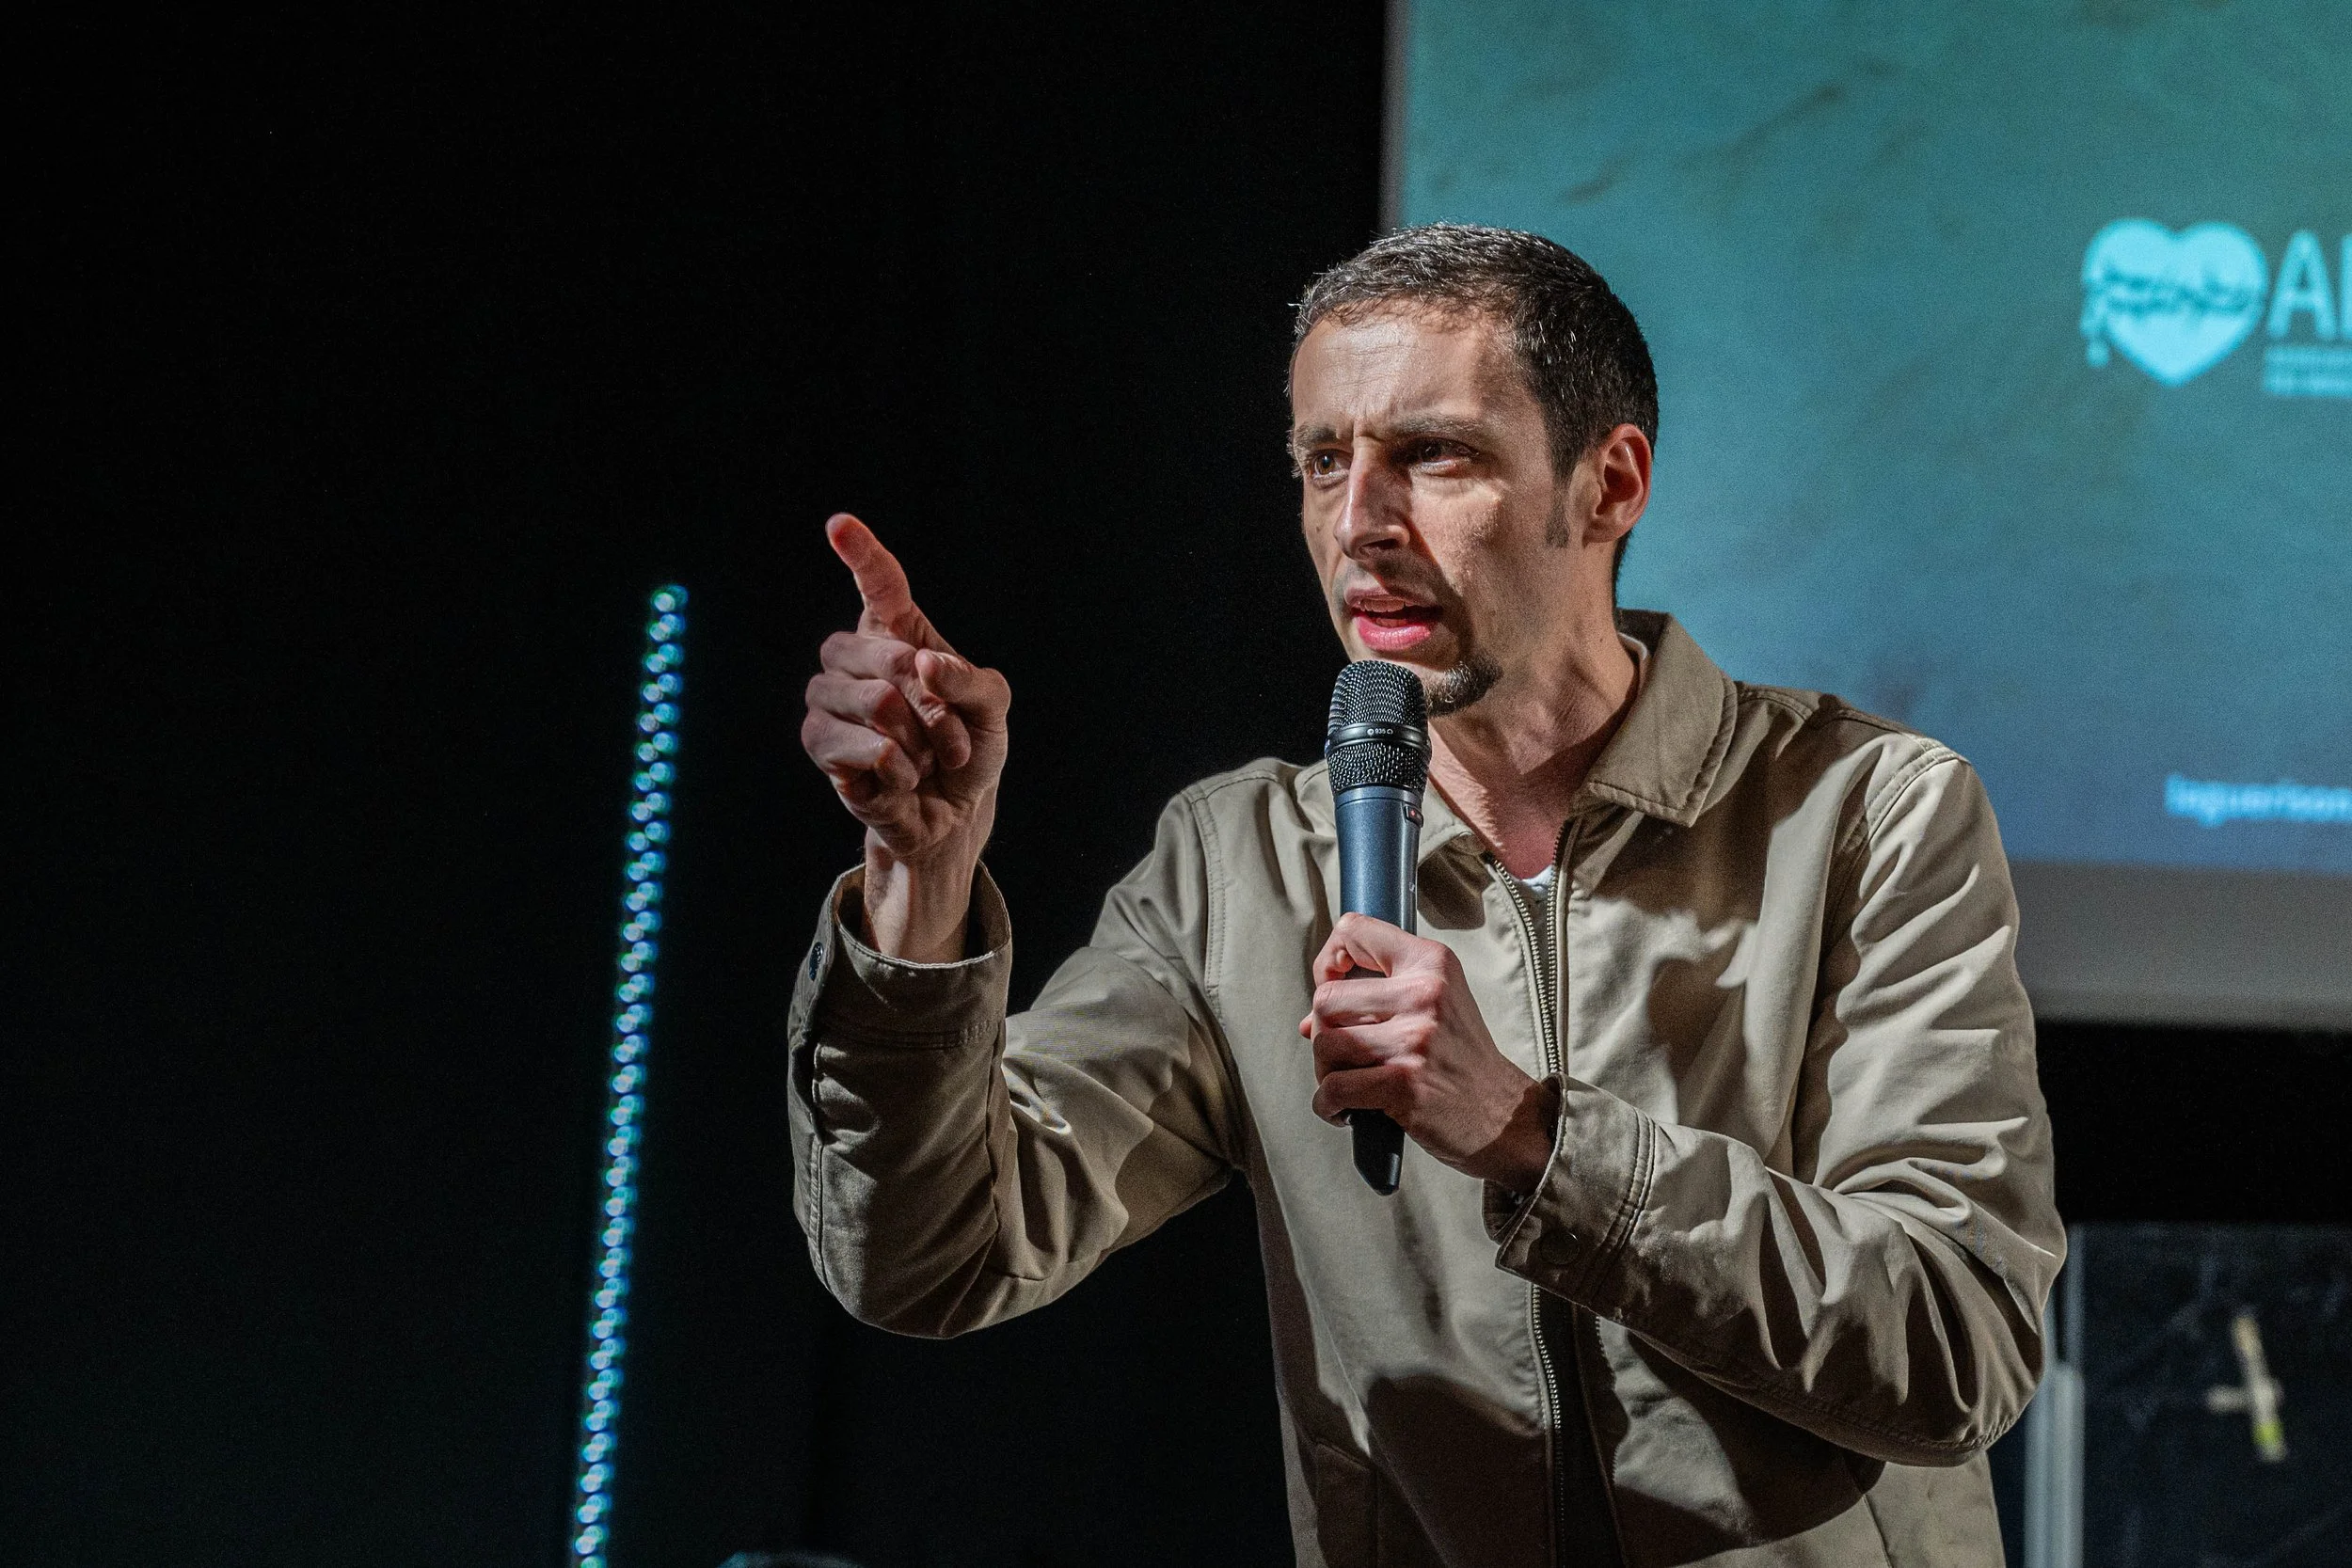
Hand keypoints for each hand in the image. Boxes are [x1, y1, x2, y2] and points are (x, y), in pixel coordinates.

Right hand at [801, 514, 1010, 960]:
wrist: (954, 814)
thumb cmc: (970, 750)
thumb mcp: (993, 711)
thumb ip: (971, 680)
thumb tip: (924, 663)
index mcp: (900, 635)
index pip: (879, 586)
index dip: (861, 553)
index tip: (840, 524)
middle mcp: (857, 661)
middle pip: (877, 651)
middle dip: (927, 698)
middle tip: (949, 734)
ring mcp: (833, 702)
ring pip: (869, 701)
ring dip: (915, 738)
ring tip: (925, 758)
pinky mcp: (822, 746)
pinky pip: (855, 745)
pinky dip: (894, 766)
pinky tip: (902, 777)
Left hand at [1298, 915, 1559, 1190]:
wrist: (1504, 1115)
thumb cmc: (1461, 1059)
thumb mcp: (1435, 1003)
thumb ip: (1376, 997)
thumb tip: (1309, 1020)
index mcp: (1431, 962)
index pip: (1353, 931)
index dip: (1328, 962)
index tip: (1333, 987)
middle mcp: (1424, 993)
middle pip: (1326, 998)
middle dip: (1324, 1032)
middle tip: (1346, 1055)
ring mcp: (1415, 1038)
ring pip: (1324, 1043)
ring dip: (1325, 1072)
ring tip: (1349, 1083)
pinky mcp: (1404, 1083)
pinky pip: (1334, 1088)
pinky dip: (1328, 1104)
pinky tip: (1346, 1110)